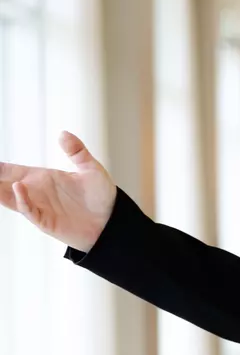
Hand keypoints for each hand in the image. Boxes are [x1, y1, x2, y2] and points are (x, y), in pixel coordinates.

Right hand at [0, 132, 116, 251]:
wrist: (112, 220)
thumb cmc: (100, 195)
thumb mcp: (91, 169)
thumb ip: (77, 151)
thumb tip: (63, 133)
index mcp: (42, 177)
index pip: (11, 170)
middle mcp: (36, 192)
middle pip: (5, 183)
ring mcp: (39, 207)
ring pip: (10, 198)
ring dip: (0, 190)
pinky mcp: (45, 221)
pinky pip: (29, 210)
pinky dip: (22, 200)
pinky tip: (17, 187)